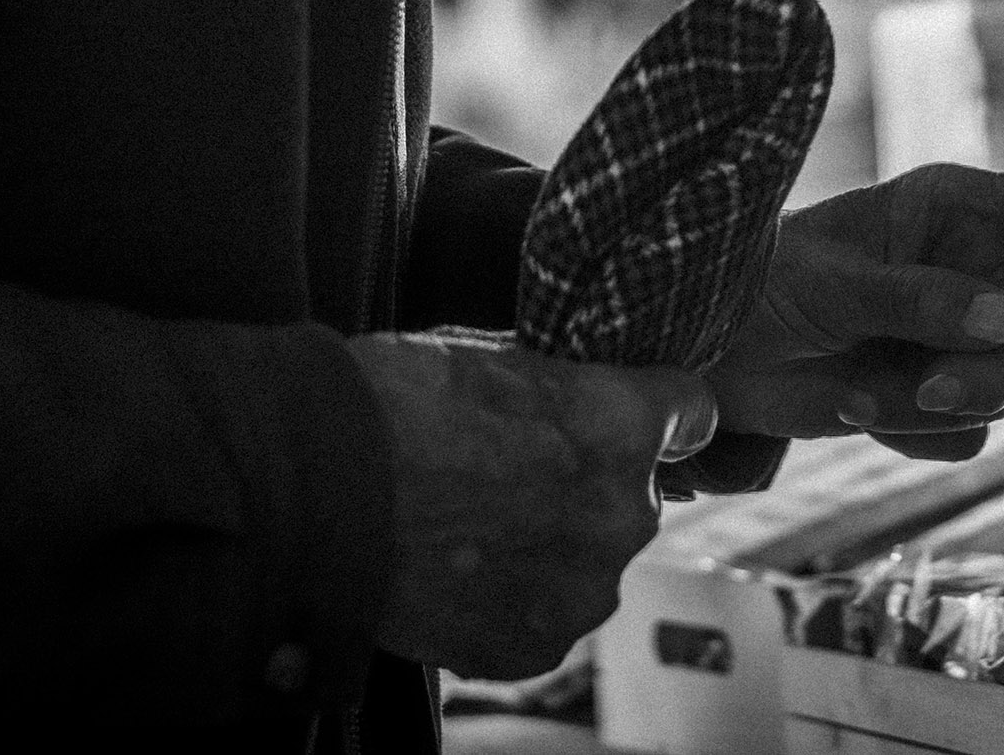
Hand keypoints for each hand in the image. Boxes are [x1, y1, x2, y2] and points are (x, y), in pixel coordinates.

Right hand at [350, 334, 714, 679]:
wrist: (310, 492)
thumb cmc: (389, 403)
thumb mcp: (493, 357)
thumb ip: (563, 391)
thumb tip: (579, 401)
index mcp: (621, 424)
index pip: (692, 412)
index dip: (659, 408)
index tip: (639, 414)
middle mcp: (621, 513)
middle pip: (634, 495)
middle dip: (586, 484)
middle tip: (507, 472)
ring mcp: (579, 590)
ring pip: (589, 562)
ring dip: (550, 547)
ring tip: (468, 526)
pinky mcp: (532, 645)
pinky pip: (543, 617)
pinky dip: (509, 599)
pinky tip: (454, 569)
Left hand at [704, 164, 1003, 457]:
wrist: (701, 350)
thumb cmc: (755, 286)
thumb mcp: (828, 284)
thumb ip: (918, 301)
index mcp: (954, 208)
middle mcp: (970, 267)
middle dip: (995, 376)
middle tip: (918, 395)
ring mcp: (957, 334)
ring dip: (936, 410)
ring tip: (854, 394)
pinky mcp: (935, 392)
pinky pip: (966, 436)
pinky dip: (909, 436)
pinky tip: (850, 407)